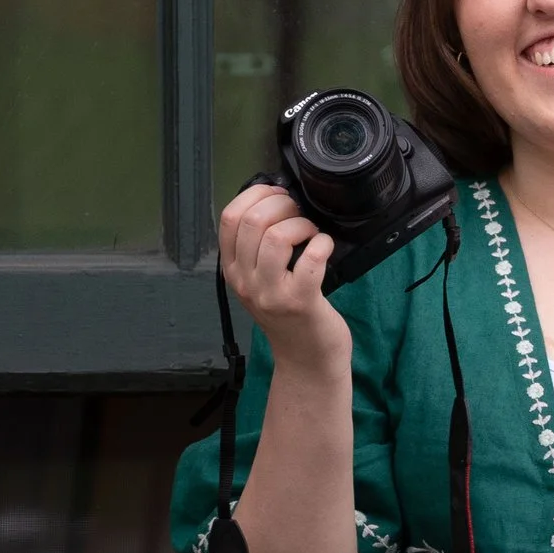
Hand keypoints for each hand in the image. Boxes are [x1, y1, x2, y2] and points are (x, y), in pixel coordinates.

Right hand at [219, 182, 348, 372]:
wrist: (306, 358)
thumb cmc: (289, 314)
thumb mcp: (259, 280)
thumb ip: (257, 247)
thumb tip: (274, 199)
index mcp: (232, 270)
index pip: (229, 218)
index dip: (256, 195)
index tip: (277, 194)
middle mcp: (245, 281)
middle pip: (253, 221)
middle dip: (282, 204)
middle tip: (299, 214)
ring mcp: (271, 293)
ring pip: (276, 236)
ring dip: (302, 224)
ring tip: (311, 233)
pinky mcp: (300, 301)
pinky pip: (312, 257)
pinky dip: (323, 243)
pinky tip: (324, 248)